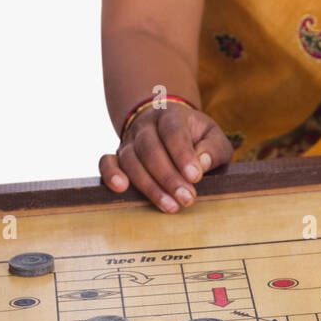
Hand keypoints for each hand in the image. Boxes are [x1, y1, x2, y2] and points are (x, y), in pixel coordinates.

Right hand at [100, 104, 232, 212]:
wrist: (167, 129)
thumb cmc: (195, 137)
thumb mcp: (212, 136)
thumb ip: (213, 148)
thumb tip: (202, 163)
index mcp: (170, 114)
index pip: (173, 131)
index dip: (182, 155)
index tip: (195, 177)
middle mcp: (145, 125)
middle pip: (150, 149)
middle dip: (169, 177)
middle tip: (187, 199)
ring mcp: (129, 141)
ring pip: (131, 160)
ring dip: (149, 186)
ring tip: (170, 206)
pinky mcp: (118, 156)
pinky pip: (106, 162)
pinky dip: (110, 174)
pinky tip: (120, 188)